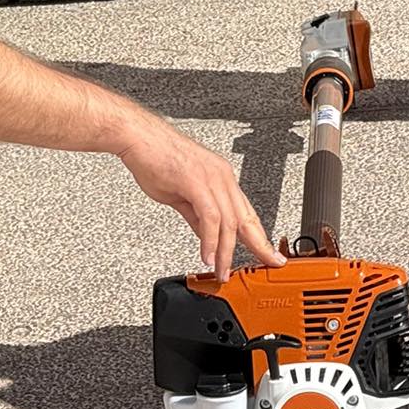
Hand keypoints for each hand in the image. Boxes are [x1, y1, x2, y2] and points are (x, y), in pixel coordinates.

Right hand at [116, 112, 283, 280]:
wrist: (141, 139)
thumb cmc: (157, 159)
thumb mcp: (182, 194)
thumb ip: (197, 217)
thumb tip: (207, 236)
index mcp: (222, 178)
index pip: (247, 212)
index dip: (260, 236)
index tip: (268, 253)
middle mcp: (222, 177)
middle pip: (246, 218)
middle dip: (259, 245)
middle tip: (268, 264)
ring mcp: (211, 178)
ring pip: (229, 222)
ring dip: (226, 251)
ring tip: (222, 270)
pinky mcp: (196, 182)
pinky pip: (210, 217)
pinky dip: (210, 240)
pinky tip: (207, 254)